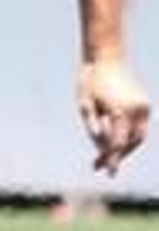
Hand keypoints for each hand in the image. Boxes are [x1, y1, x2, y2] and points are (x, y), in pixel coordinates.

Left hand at [77, 58, 148, 175]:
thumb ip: (93, 128)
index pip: (117, 143)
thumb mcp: (85, 105)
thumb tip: (102, 149)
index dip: (112, 159)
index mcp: (120, 112)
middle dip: (117, 156)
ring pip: (139, 137)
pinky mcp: (145, 104)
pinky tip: (116, 142)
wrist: (105, 58)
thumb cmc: (90, 81)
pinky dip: (130, 136)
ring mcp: (144, 107)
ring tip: (105, 157)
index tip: (107, 173)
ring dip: (125, 148)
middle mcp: (136, 111)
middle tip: (99, 167)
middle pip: (130, 143)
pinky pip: (140, 127)